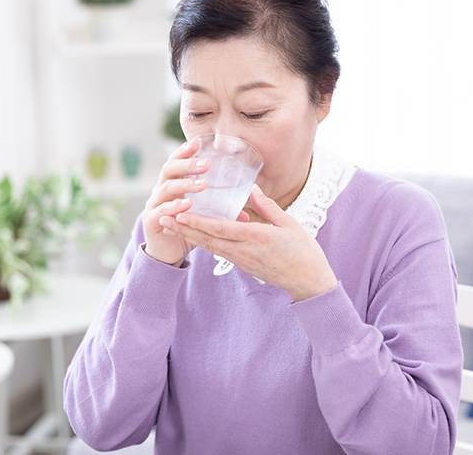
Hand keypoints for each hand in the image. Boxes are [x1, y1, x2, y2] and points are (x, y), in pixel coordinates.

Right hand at [142, 139, 210, 266]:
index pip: (175, 161)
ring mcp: (154, 205)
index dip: (184, 151)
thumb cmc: (186, 228)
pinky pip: (161, 211)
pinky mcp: (152, 221)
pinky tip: (187, 204)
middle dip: (186, 164)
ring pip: (165, 188)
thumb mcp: (204, 215)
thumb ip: (220, 210)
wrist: (168, 252)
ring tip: (202, 184)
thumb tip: (246, 211)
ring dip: (184, 184)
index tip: (197, 142)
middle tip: (205, 164)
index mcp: (172, 184)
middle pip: (169, 170)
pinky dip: (174, 207)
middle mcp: (161, 191)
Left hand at [159, 184, 337, 301]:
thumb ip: (267, 207)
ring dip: (191, 236)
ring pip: (211, 247)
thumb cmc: (303, 252)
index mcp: (255, 238)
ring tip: (173, 225)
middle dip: (184, 228)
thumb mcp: (289, 224)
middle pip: (208, 239)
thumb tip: (252, 189)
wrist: (308, 282)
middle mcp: (244, 251)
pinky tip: (196, 236)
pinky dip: (205, 243)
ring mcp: (242, 260)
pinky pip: (219, 252)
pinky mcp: (243, 265)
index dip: (197, 221)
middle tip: (164, 218)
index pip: (220, 228)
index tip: (180, 212)